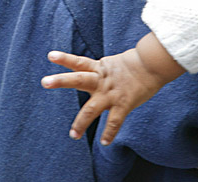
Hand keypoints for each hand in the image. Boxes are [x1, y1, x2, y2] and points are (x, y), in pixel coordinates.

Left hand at [41, 33, 184, 145]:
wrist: (152, 65)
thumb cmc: (130, 65)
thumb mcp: (109, 64)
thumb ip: (94, 70)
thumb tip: (82, 71)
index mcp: (97, 69)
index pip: (78, 62)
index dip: (64, 58)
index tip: (50, 55)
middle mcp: (101, 80)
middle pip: (78, 79)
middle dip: (61, 81)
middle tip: (44, 82)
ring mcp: (111, 93)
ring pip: (92, 108)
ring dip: (81, 122)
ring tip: (73, 135)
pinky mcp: (123, 104)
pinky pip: (115, 121)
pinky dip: (110, 132)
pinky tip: (104, 142)